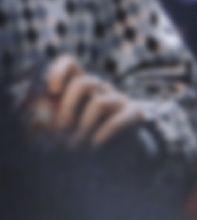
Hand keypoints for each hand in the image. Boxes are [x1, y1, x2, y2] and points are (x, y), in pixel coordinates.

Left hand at [25, 55, 145, 149]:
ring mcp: (119, 99)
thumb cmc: (80, 139)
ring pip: (98, 104)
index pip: (69, 63)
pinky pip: (116, 120)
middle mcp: (100, 89)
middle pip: (83, 83)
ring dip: (83, 127)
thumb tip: (40, 107)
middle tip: (61, 131)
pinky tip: (95, 144)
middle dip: (67, 110)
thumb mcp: (58, 127)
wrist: (117, 155)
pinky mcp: (134, 113)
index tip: (53, 91)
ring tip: (77, 145)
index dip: (59, 71)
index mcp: (78, 87)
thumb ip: (46, 115)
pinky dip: (101, 135)